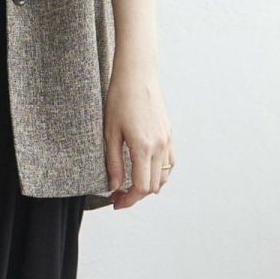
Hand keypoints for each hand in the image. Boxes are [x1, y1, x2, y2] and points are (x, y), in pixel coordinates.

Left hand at [103, 62, 175, 208]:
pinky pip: (169, 163)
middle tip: (118, 195)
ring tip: (130, 184)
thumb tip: (114, 186)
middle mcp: (159, 146)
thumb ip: (113, 162)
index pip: (141, 187)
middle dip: (136, 196)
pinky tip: (144, 170)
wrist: (137, 75)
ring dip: (149, 185)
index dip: (128, 200)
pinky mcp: (169, 134)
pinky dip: (159, 173)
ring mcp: (167, 140)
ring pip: (164, 176)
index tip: (116, 202)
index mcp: (143, 147)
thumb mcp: (110, 132)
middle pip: (153, 186)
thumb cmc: (119, 99)